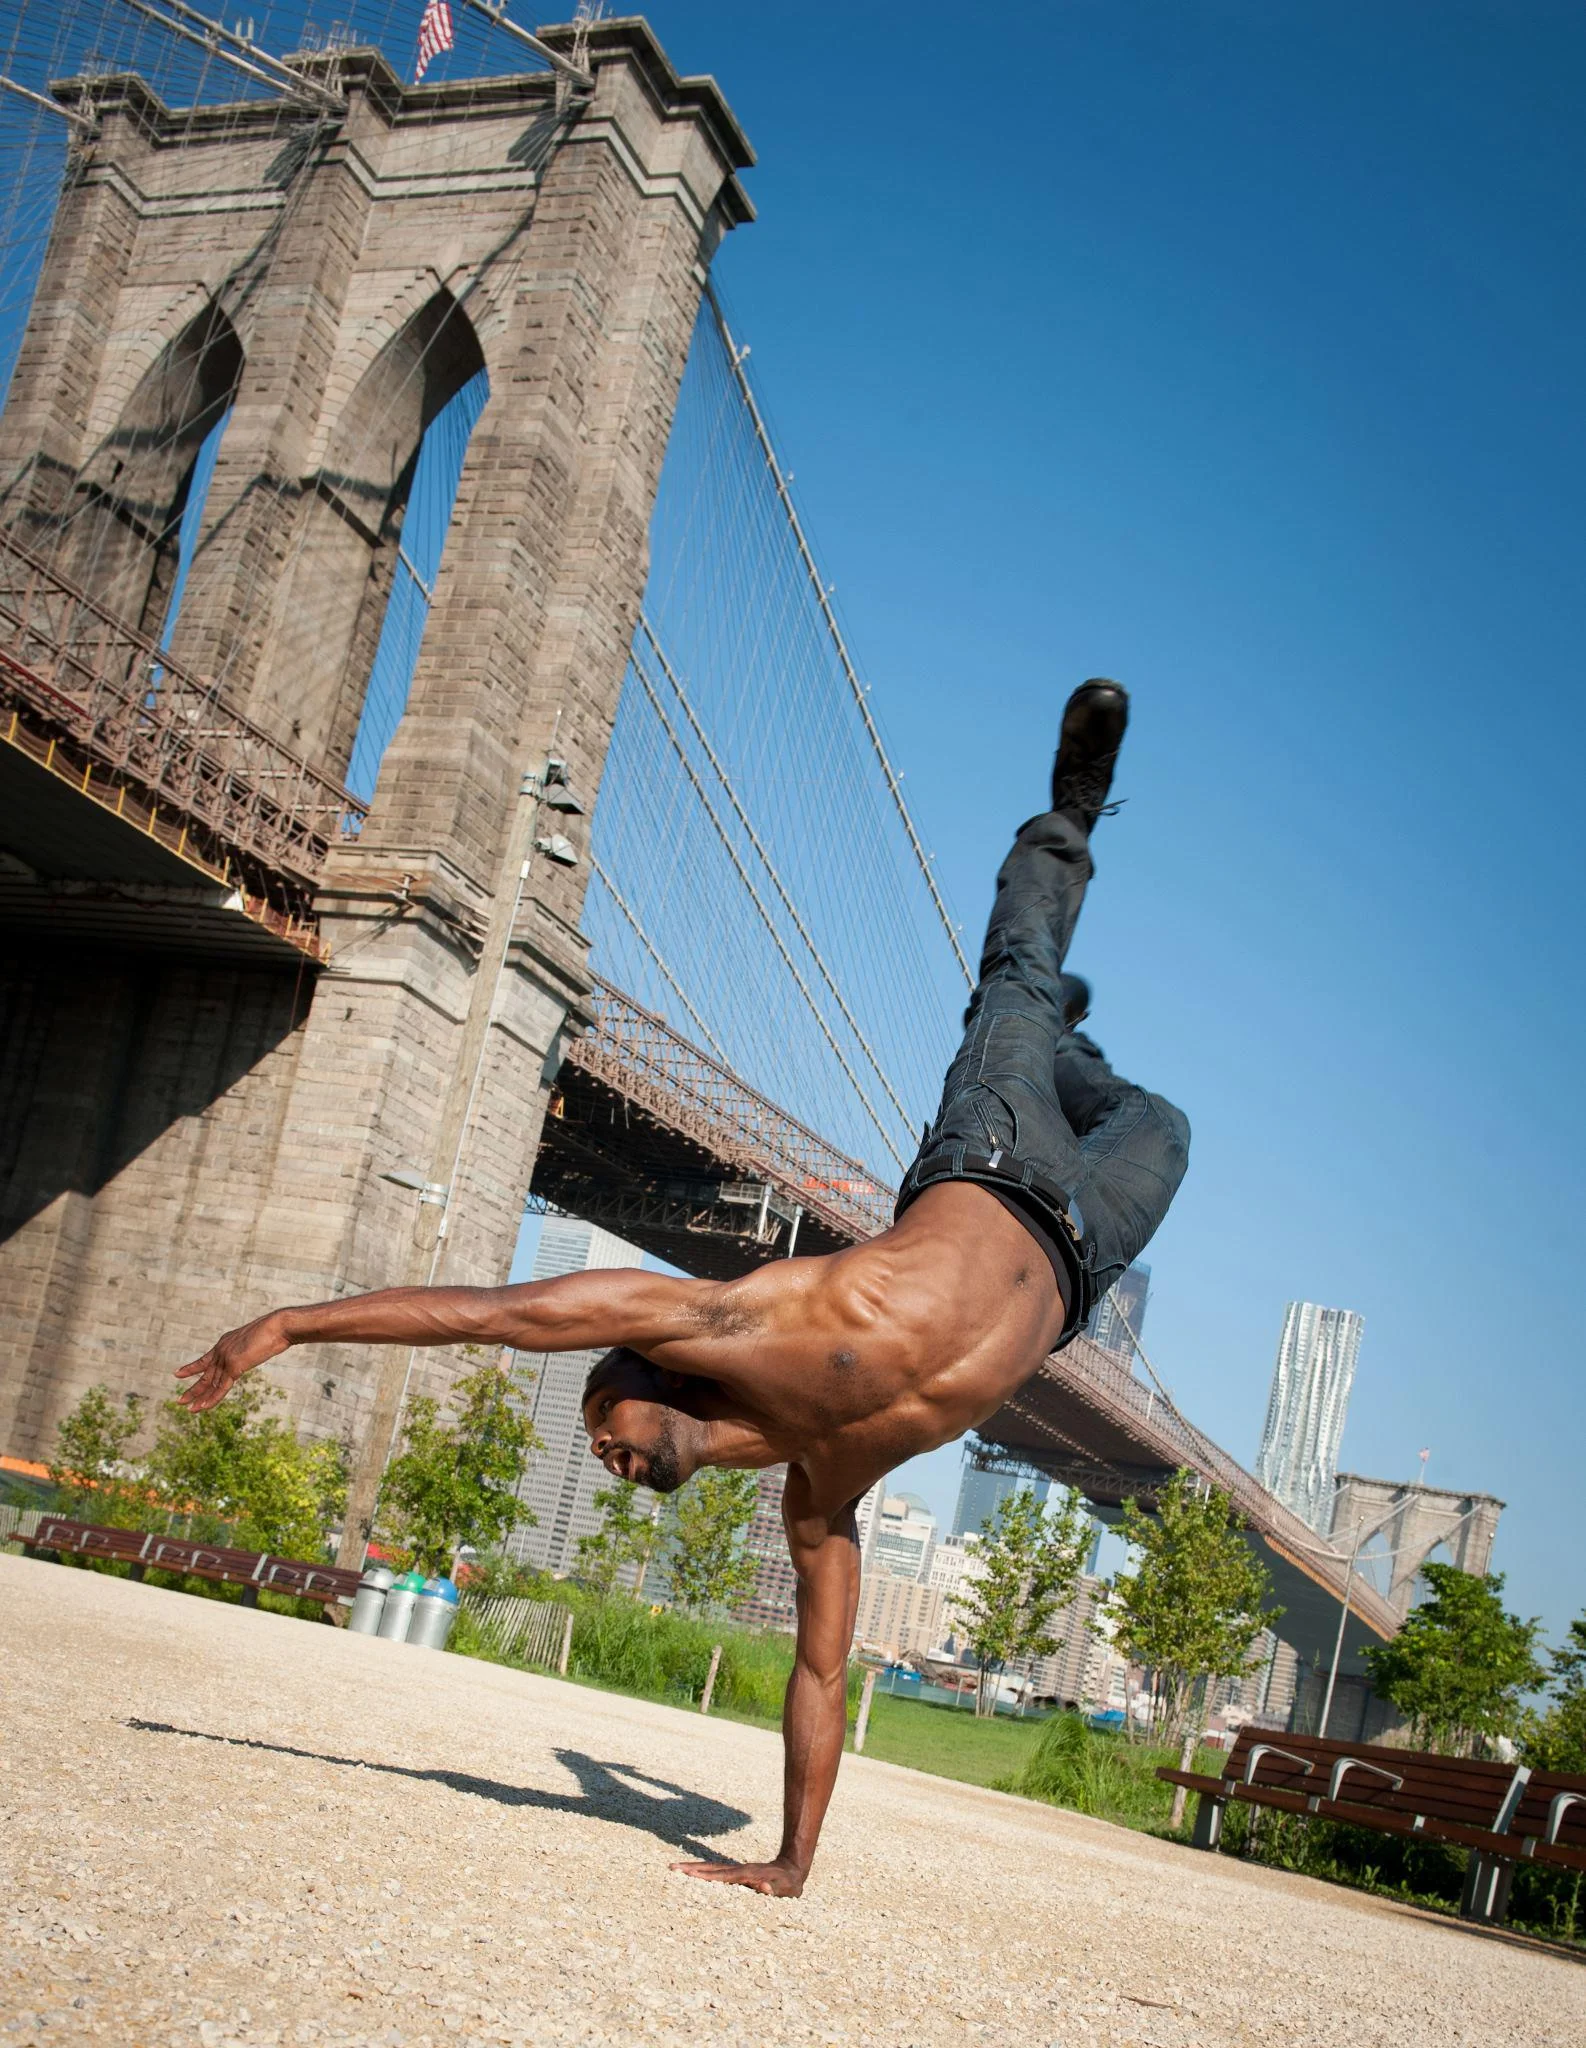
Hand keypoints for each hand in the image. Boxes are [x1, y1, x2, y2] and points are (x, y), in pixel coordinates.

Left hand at [173, 1313, 288, 1410]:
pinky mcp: (234, 1366)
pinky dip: (212, 1399)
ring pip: (211, 1383)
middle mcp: (222, 1350)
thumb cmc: (274, 1331)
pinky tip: (203, 1407)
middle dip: (193, 1389)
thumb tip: (250, 1354)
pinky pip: (221, 1387)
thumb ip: (247, 1351)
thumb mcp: (255, 1342)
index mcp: (224, 1343)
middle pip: (205, 1375)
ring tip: (189, 1410)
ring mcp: (226, 1358)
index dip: (191, 1368)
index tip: (178, 1373)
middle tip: (179, 1401)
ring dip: (200, 1398)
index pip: (205, 1360)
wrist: (279, 1327)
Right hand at [670, 1857, 805, 1897]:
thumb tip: (764, 1888)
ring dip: (693, 1868)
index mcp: (747, 1875)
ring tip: (675, 1868)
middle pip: (711, 1869)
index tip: (690, 1875)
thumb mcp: (786, 1890)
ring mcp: (736, 1870)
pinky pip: (716, 1872)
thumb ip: (775, 1890)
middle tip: (671, 1867)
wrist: (791, 1869)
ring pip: (711, 1868)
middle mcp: (739, 1870)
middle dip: (691, 1868)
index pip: (722, 1877)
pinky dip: (702, 1872)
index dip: (707, 1876)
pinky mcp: (736, 1873)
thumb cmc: (788, 1885)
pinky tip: (692, 1873)